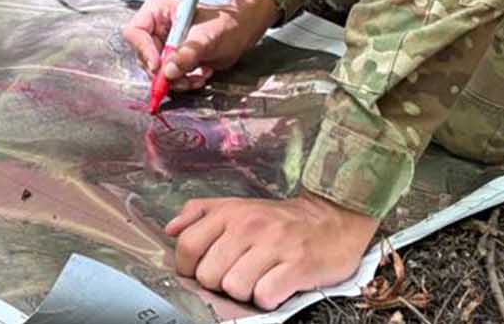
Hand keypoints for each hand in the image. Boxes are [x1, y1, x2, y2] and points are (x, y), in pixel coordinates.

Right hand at [122, 0, 277, 90]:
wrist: (240, 34)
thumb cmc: (226, 25)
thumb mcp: (207, 38)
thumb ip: (187, 54)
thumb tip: (168, 71)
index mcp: (157, 10)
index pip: (135, 32)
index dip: (144, 51)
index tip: (159, 67)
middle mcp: (155, 26)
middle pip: (143, 55)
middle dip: (164, 72)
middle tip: (183, 78)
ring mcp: (161, 43)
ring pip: (155, 71)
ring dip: (176, 80)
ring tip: (197, 75)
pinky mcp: (169, 58)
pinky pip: (167, 77)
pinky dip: (182, 82)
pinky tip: (199, 75)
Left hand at [167, 192, 378, 308]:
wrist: (333, 219)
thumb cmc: (280, 220)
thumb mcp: (237, 206)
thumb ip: (200, 213)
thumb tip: (171, 229)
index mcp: (231, 212)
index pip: (187, 245)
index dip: (190, 266)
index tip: (204, 269)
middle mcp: (250, 226)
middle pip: (208, 274)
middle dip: (221, 281)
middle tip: (239, 273)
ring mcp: (274, 246)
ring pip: (234, 287)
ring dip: (245, 291)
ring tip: (259, 279)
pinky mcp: (298, 266)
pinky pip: (264, 296)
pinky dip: (268, 297)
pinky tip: (276, 286)